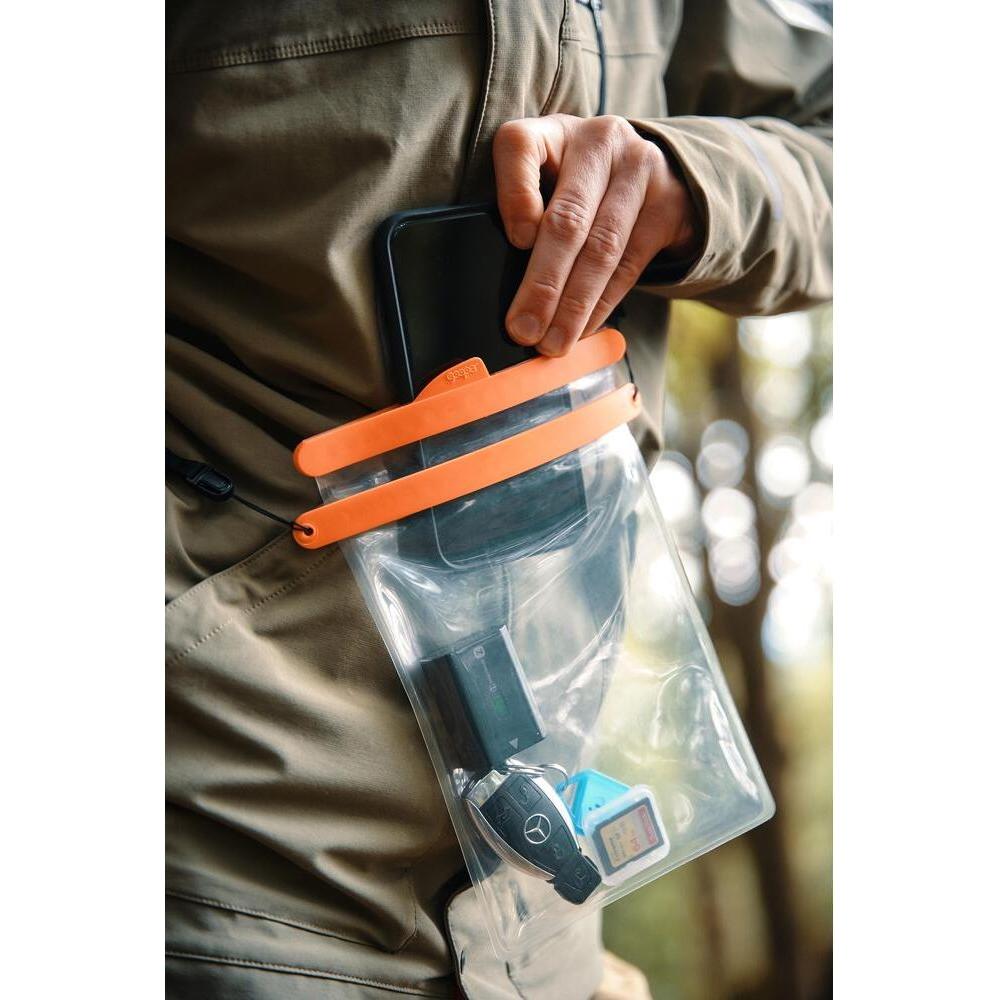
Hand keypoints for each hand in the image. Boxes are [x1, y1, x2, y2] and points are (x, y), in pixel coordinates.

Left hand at [494, 114, 700, 355]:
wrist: (658, 173)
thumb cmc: (579, 187)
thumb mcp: (549, 181)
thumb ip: (527, 215)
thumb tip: (508, 294)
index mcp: (553, 132)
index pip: (520, 147)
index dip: (515, 194)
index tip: (516, 241)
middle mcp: (599, 142)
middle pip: (567, 219)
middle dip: (543, 284)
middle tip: (522, 329)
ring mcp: (640, 171)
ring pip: (602, 249)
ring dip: (573, 306)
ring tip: (552, 343)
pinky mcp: (668, 205)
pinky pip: (629, 266)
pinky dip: (601, 305)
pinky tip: (582, 330)